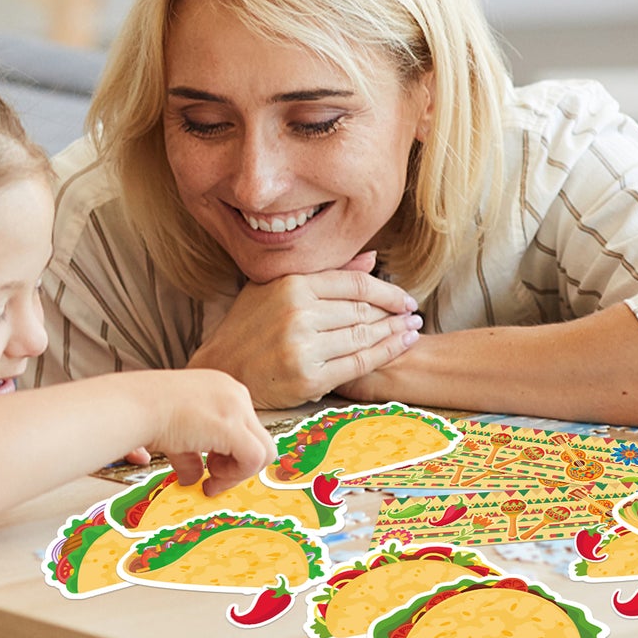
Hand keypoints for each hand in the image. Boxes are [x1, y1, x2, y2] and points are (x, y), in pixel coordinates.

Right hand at [134, 369, 275, 493]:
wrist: (134, 406)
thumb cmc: (145, 413)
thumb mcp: (176, 433)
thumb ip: (191, 454)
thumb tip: (193, 477)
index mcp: (222, 388)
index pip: (245, 428)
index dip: (231, 454)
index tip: (210, 469)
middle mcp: (235, 393)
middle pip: (258, 439)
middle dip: (238, 465)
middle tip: (212, 477)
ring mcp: (237, 407)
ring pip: (264, 451)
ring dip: (238, 473)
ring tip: (210, 477)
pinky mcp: (231, 426)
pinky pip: (254, 459)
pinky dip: (236, 476)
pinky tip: (210, 479)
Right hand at [188, 252, 422, 407]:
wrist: (221, 370)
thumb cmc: (248, 326)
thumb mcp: (275, 288)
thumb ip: (325, 273)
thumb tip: (372, 259)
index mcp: (292, 285)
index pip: (355, 284)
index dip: (388, 290)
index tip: (405, 297)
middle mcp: (299, 313)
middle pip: (363, 310)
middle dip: (395, 312)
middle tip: (415, 314)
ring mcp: (304, 347)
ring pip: (364, 336)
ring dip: (395, 333)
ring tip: (412, 330)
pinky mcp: (308, 378)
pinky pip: (359, 364)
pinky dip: (385, 354)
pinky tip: (400, 346)